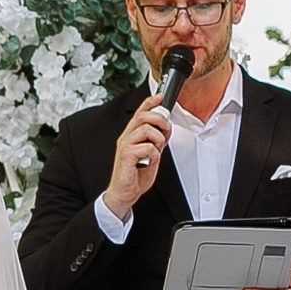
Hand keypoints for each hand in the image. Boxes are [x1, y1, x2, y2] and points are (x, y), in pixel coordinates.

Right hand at [103, 95, 171, 221]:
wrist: (124, 192)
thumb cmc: (135, 175)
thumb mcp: (151, 154)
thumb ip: (156, 141)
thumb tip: (166, 129)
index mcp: (131, 135)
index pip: (140, 113)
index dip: (150, 102)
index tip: (160, 97)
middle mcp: (126, 137)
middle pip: (143, 116)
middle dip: (159, 120)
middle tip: (165, 130)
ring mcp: (126, 145)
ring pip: (146, 129)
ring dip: (158, 140)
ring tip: (156, 150)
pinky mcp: (127, 155)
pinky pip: (147, 147)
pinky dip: (154, 154)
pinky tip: (150, 161)